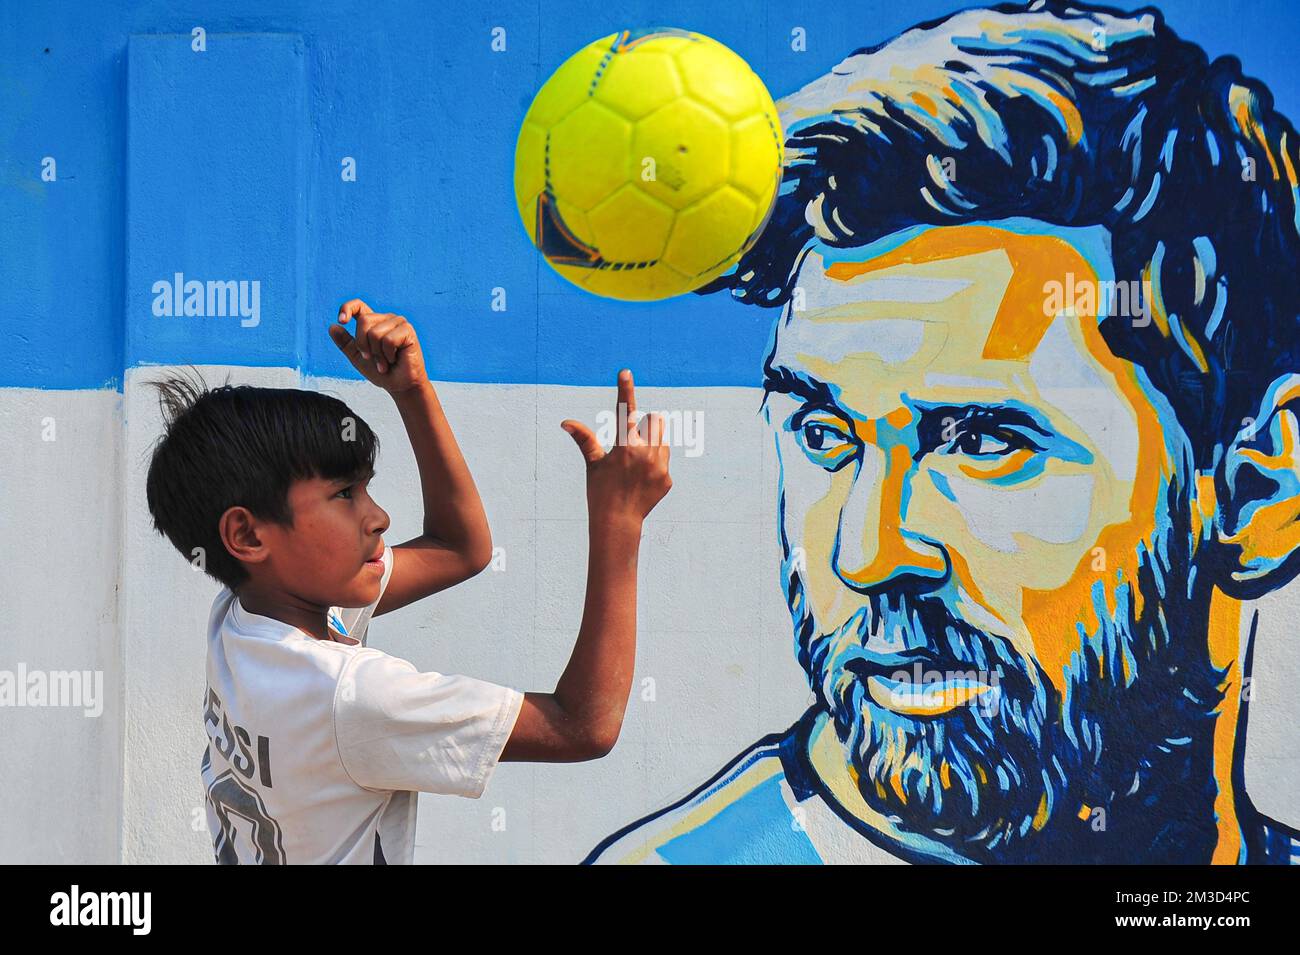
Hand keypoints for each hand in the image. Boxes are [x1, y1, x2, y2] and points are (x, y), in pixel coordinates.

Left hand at [329, 299, 428, 394]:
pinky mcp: (408, 330)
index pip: (358, 306)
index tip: (342, 321)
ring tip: (384, 362)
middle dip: (363, 345)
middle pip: (363, 320)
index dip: (347, 308)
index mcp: (373, 322)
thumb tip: (332, 326)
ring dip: (377, 354)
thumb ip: (345, 342)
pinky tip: (394, 359)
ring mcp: (398, 322)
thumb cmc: (381, 372)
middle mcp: (386, 319)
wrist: (400, 386)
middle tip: (372, 359)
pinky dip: (388, 355)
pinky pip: (388, 340)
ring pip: (374, 332)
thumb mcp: (357, 357)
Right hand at [560, 369, 671, 525]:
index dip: (625, 389)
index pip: (625, 411)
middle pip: (654, 420)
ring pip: (662, 440)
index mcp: (624, 446)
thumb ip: (584, 439)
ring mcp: (660, 466)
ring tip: (636, 464)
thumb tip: (566, 422)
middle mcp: (645, 453)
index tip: (625, 372)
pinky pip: (664, 461)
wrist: (617, 522)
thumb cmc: (600, 491)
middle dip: (645, 425)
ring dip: (652, 444)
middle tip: (631, 443)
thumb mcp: (592, 464)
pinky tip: (642, 480)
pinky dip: (655, 465)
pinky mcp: (668, 479)